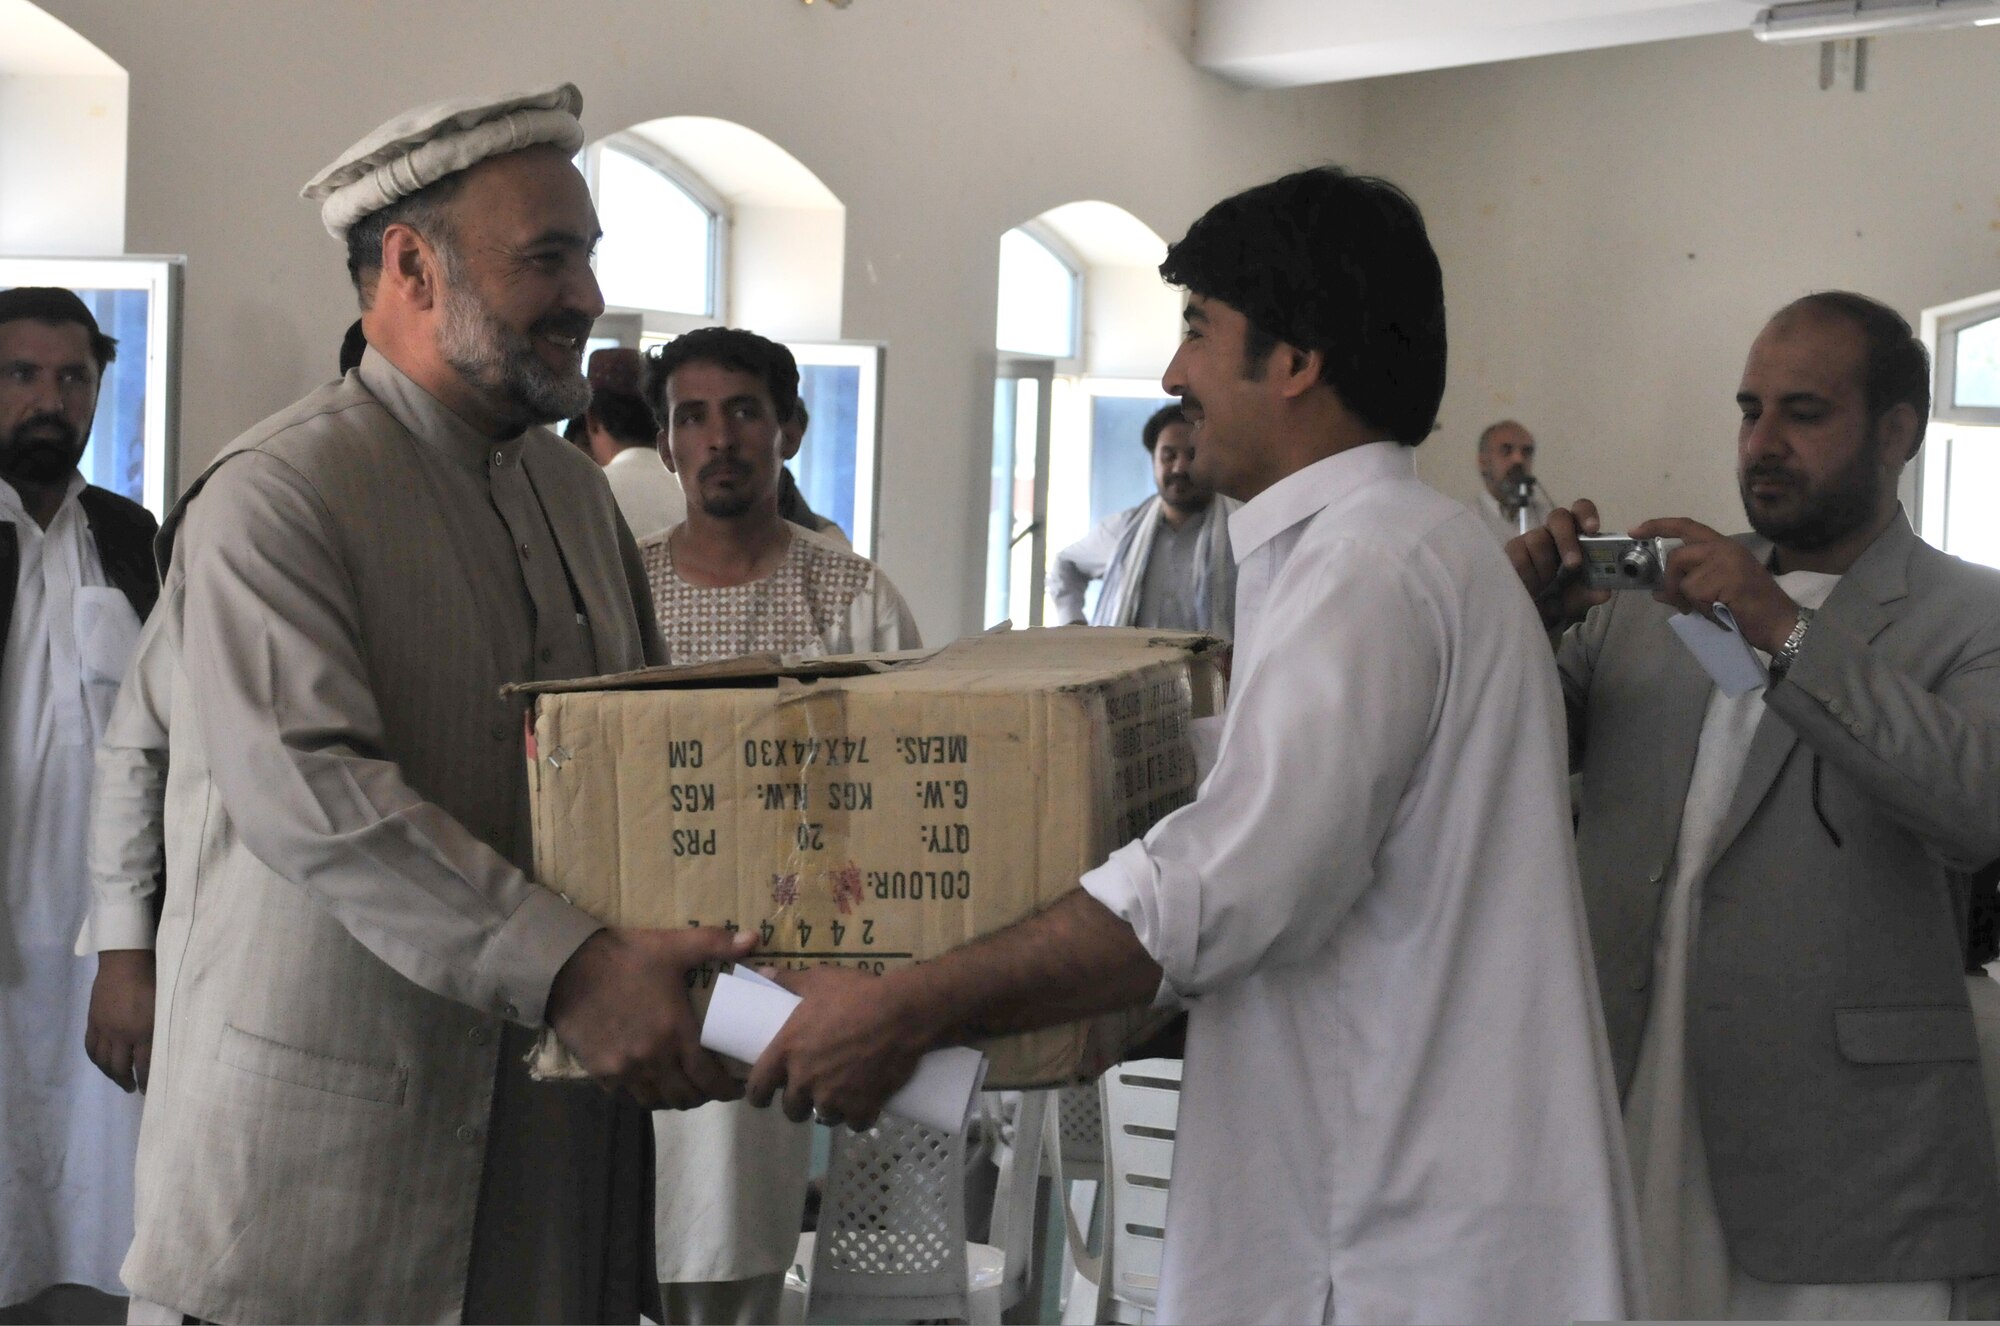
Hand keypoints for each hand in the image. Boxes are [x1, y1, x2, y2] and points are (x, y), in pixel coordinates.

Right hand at [85, 949, 155, 1092]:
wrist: (126, 961)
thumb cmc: (155, 979)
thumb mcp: (168, 1004)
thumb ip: (167, 1026)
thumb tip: (174, 1046)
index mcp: (145, 1030)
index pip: (145, 1065)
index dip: (147, 1081)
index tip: (151, 1090)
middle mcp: (123, 1034)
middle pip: (121, 1067)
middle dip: (128, 1081)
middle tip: (134, 1089)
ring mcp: (105, 1028)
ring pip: (104, 1061)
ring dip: (111, 1075)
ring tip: (120, 1081)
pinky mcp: (93, 1021)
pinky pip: (91, 1048)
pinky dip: (96, 1060)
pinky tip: (103, 1065)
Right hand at [546, 926, 754, 1109]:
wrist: (568, 967)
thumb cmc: (625, 957)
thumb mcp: (673, 946)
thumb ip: (715, 943)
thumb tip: (755, 938)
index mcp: (676, 1032)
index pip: (709, 1078)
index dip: (726, 1089)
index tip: (735, 1088)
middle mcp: (653, 1059)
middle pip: (685, 1096)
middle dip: (703, 1096)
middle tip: (710, 1086)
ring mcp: (625, 1069)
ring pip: (656, 1102)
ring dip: (673, 1099)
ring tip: (682, 1088)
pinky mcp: (600, 1072)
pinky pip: (627, 1097)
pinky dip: (643, 1095)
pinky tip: (650, 1084)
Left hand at [745, 965, 934, 1128]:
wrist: (901, 1013)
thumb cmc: (856, 994)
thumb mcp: (819, 980)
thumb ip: (789, 980)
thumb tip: (763, 972)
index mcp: (787, 1051)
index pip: (757, 1087)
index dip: (758, 1095)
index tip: (764, 1096)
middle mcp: (804, 1080)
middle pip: (791, 1109)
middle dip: (799, 1104)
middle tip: (811, 1092)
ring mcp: (833, 1097)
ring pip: (824, 1117)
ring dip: (830, 1109)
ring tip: (842, 1095)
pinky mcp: (861, 1107)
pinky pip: (855, 1123)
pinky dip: (859, 1116)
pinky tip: (864, 1105)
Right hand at [1507, 499, 1611, 627]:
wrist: (1531, 612)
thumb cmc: (1558, 597)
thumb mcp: (1577, 599)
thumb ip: (1590, 593)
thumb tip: (1603, 592)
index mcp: (1576, 536)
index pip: (1581, 511)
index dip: (1587, 515)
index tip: (1593, 529)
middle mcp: (1553, 532)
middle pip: (1558, 517)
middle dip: (1567, 540)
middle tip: (1574, 565)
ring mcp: (1530, 539)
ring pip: (1538, 539)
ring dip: (1545, 566)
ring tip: (1545, 586)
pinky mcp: (1511, 550)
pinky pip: (1518, 556)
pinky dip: (1528, 575)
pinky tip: (1530, 587)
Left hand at [1630, 517, 1800, 653]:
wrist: (1778, 623)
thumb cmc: (1748, 609)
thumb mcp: (1714, 593)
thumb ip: (1687, 586)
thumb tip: (1657, 590)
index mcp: (1723, 547)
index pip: (1687, 526)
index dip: (1659, 525)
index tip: (1635, 530)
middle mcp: (1724, 548)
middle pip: (1677, 556)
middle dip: (1670, 582)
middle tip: (1678, 601)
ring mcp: (1726, 560)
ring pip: (1685, 579)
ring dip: (1691, 600)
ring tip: (1712, 608)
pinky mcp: (1726, 577)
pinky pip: (1695, 593)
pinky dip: (1702, 608)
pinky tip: (1720, 612)